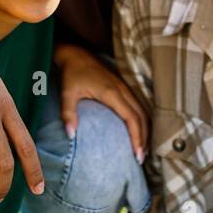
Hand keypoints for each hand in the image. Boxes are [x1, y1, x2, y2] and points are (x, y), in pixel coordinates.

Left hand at [55, 44, 148, 162]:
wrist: (76, 54)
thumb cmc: (72, 74)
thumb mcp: (67, 94)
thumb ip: (68, 114)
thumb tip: (70, 135)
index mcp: (112, 93)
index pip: (131, 118)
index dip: (137, 137)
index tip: (137, 154)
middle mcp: (123, 90)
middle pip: (142, 117)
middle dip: (144, 138)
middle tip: (141, 158)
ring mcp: (126, 87)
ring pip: (143, 111)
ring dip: (146, 129)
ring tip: (143, 149)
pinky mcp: (125, 87)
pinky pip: (139, 106)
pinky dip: (143, 120)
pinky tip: (140, 131)